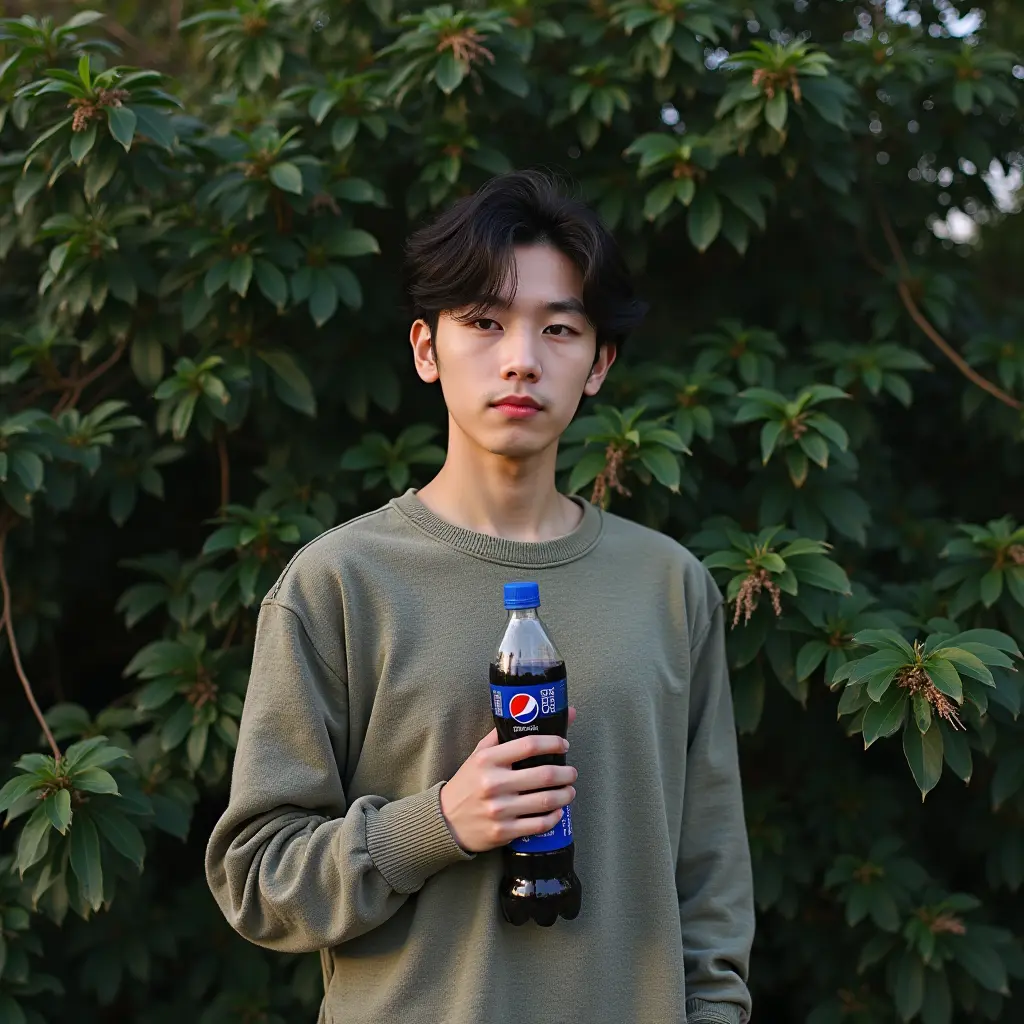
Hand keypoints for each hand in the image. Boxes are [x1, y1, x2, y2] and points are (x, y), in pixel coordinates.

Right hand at [440, 706, 577, 853]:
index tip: (564, 744)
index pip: (529, 745)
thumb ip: (502, 735)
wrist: (446, 821)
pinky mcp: (503, 832)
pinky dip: (555, 817)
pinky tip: (558, 811)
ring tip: (569, 791)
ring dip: (566, 795)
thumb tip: (530, 710)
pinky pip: (539, 824)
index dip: (553, 743)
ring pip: (546, 801)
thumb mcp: (479, 754)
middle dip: (566, 773)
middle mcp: (494, 783)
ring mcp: (499, 809)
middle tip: (572, 772)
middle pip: (544, 775)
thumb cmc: (468, 783)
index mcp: (488, 760)